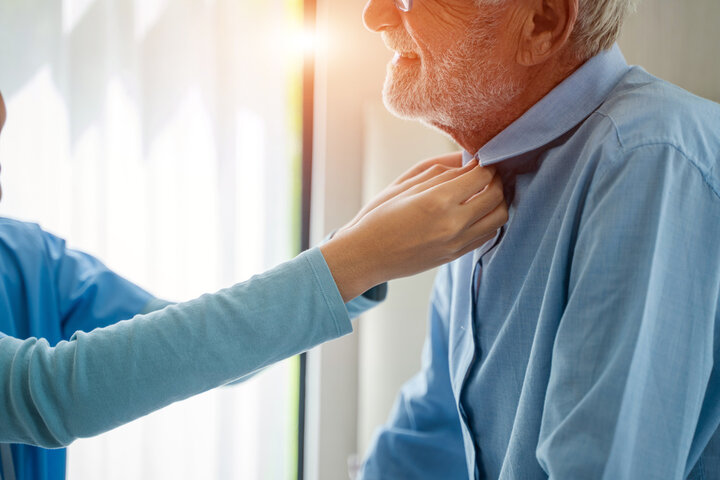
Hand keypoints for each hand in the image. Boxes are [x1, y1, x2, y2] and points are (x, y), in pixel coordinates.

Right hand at [320, 157, 507, 300]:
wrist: (366, 256)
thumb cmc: (379, 216)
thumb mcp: (405, 185)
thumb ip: (441, 172)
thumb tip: (469, 162)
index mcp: (438, 200)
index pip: (482, 176)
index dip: (486, 164)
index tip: (481, 160)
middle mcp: (453, 223)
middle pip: (496, 195)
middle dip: (496, 179)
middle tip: (486, 173)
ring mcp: (456, 242)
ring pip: (499, 217)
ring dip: (498, 201)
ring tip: (484, 192)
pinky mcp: (455, 255)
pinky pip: (487, 235)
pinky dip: (489, 220)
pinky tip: (476, 212)